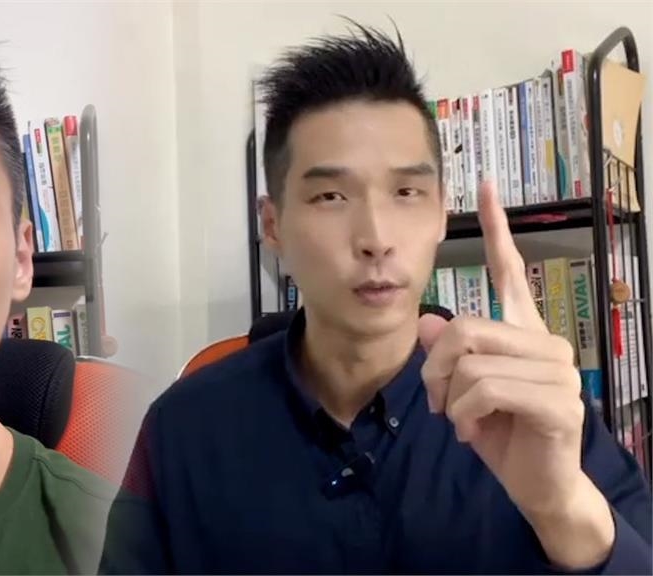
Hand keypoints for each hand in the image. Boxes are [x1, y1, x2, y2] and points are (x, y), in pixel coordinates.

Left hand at [419, 182, 613, 568]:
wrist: (538, 486)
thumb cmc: (502, 433)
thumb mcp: (463, 390)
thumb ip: (447, 352)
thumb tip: (425, 319)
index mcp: (522, 332)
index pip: (509, 271)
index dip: (497, 229)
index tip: (485, 187)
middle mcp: (544, 342)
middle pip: (464, 327)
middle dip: (435, 369)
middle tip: (439, 401)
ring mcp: (555, 370)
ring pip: (470, 360)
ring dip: (450, 398)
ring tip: (460, 420)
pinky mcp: (555, 401)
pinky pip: (485, 389)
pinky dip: (466, 414)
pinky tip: (474, 433)